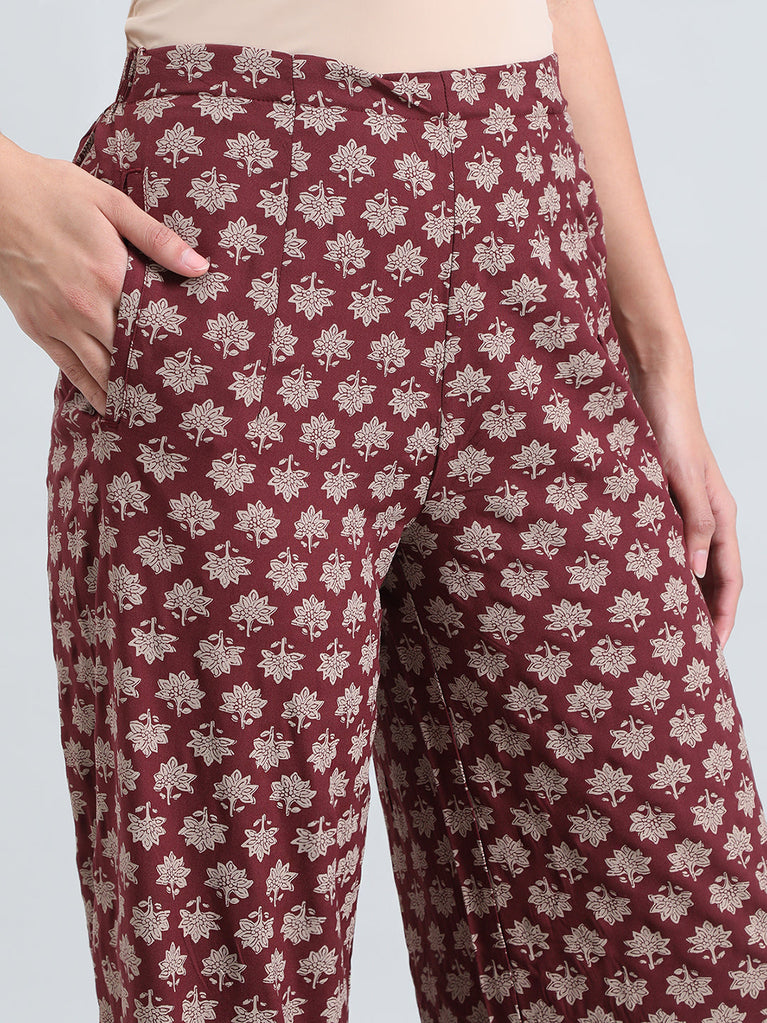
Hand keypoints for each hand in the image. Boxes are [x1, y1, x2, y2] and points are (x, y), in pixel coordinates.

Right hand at [0, 134, 209, 415]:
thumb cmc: (51, 192)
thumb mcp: (111, 203)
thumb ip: (157, 238)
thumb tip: (198, 266)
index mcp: (110, 277)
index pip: (152, 326)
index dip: (175, 348)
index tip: (197, 367)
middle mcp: (85, 308)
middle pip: (129, 354)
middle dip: (155, 375)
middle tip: (182, 397)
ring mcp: (59, 321)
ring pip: (99, 370)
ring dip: (125, 390)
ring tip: (153, 410)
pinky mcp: (37, 327)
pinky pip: (68, 368)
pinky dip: (90, 389)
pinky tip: (108, 404)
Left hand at [628, 359, 740, 647]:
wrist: (653, 390)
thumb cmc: (671, 431)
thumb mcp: (684, 481)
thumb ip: (692, 524)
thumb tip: (695, 572)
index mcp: (721, 517)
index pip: (729, 579)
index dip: (724, 616)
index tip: (714, 651)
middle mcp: (706, 518)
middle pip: (712, 578)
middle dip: (706, 615)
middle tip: (689, 651)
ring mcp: (685, 511)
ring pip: (689, 564)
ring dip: (683, 595)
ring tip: (668, 627)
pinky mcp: (662, 501)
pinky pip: (666, 546)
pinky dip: (661, 569)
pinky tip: (642, 583)